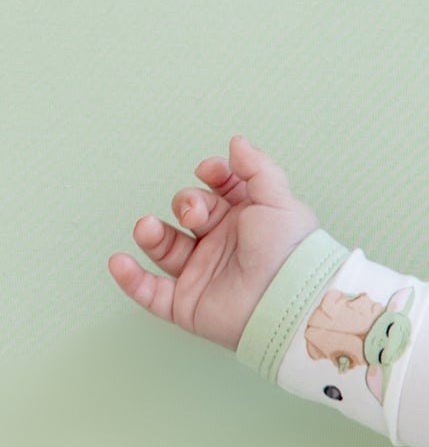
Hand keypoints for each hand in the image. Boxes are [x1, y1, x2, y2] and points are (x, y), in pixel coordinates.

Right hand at [107, 135, 318, 352]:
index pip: (218, 189)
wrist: (288, 300)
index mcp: (246, 219)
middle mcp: (223, 244)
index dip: (212, 175)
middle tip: (195, 214)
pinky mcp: (189, 305)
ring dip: (150, 234)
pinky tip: (119, 262)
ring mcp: (204, 274)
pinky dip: (131, 279)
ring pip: (164, 248)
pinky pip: (151, 293)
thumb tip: (236, 142)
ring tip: (147, 227)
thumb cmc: (290, 252)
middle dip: (186, 204)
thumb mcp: (278, 200)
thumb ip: (256, 168)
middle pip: (188, 212)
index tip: (209, 171)